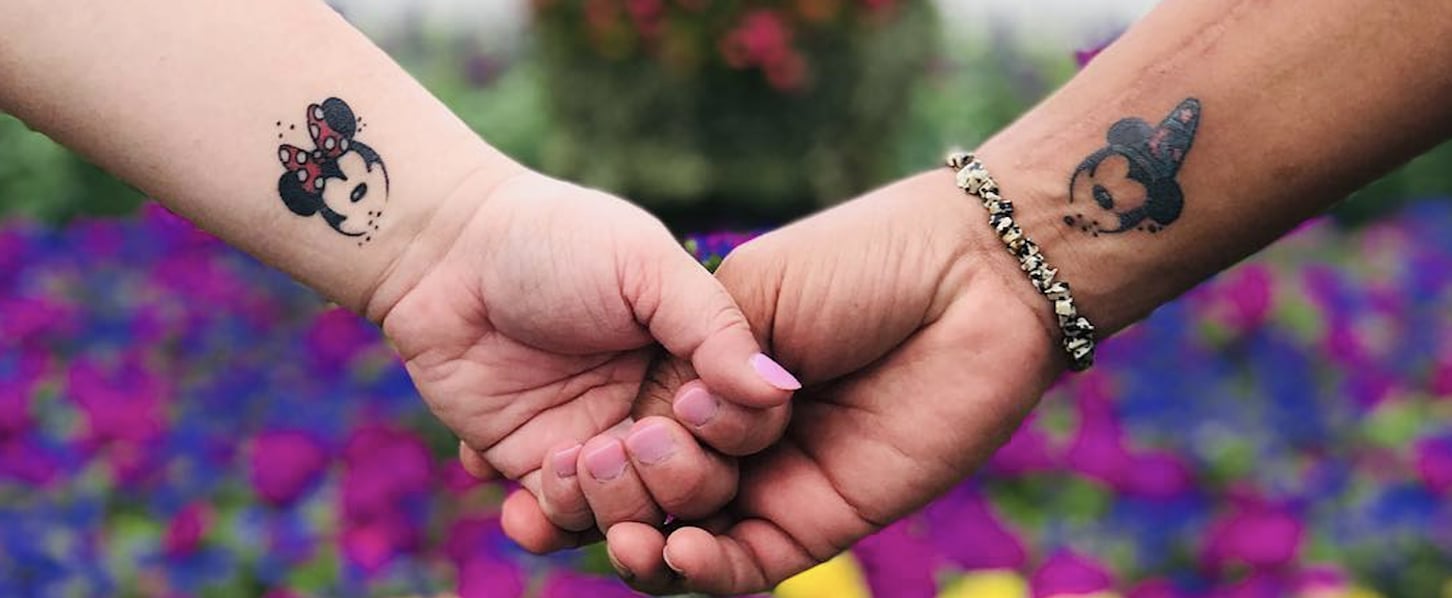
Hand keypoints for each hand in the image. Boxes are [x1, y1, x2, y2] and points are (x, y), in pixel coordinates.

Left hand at [376, 170, 799, 523]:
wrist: (447, 250)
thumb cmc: (557, 239)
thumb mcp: (647, 266)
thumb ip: (715, 327)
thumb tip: (779, 391)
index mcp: (698, 365)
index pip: (744, 432)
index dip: (728, 439)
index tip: (687, 407)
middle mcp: (657, 413)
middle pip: (697, 492)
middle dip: (670, 482)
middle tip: (627, 439)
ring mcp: (598, 445)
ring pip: (631, 520)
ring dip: (609, 504)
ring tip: (573, 456)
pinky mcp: (534, 466)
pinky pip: (559, 523)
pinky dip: (551, 520)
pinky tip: (534, 482)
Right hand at [503, 169, 1067, 593]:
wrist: (965, 278)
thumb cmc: (853, 263)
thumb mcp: (744, 301)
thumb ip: (681, 370)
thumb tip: (626, 435)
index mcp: (703, 375)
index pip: (626, 433)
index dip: (584, 455)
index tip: (534, 459)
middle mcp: (732, 437)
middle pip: (650, 493)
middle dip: (610, 496)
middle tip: (591, 473)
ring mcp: (773, 480)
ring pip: (689, 538)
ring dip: (645, 542)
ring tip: (627, 532)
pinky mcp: (821, 520)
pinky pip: (748, 564)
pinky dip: (706, 569)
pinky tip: (678, 549)